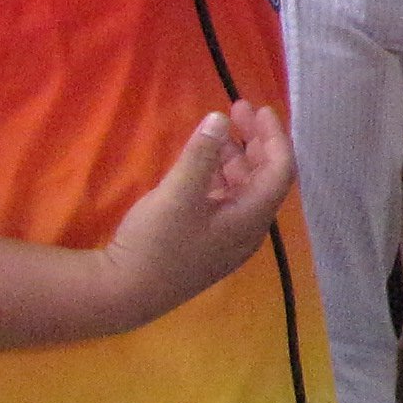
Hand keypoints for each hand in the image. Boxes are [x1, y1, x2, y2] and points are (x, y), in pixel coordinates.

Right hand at [106, 104, 294, 323]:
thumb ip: (201, 154)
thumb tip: (219, 119)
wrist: (123, 294)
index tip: (259, 109)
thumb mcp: (177, 194)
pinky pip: (226, 200)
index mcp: (250, 219)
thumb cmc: (155, 244)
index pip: (279, 171)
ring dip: (238, 156)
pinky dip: (222, 175)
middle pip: (265, 177)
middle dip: (256, 140)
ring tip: (222, 130)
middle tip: (239, 109)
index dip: (274, 136)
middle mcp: (247, 230)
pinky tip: (206, 161)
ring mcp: (227, 238)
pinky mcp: (208, 241)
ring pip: (244, 188)